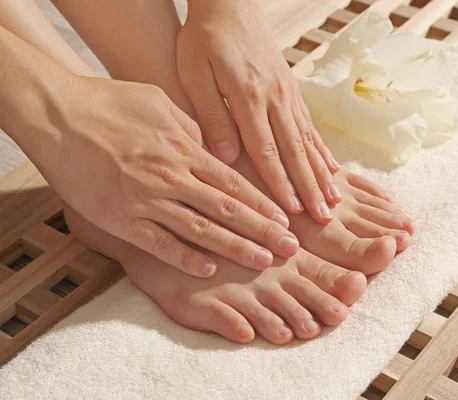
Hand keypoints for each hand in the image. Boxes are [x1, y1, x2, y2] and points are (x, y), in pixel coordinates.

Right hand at [36, 75, 300, 276]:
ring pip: (201, 229)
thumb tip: (213, 145)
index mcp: (183, 149)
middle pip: (227, 208)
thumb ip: (191, 127)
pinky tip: (209, 269)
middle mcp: (171, 176)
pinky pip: (159, 243)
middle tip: (290, 248)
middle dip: (262, 230)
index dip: (262, 203)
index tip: (286, 219)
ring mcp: (147, 199)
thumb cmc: (109, 103)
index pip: (234, 182)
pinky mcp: (122, 219)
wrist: (57, 114)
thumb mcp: (160, 103)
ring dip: (235, 247)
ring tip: (262, 261)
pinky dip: (185, 258)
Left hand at [177, 0, 341, 223]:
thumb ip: (212, 115)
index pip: (267, 151)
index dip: (280, 185)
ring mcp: (288, 95)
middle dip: (309, 189)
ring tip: (335, 201)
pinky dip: (322, 150)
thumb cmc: (204, 37)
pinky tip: (332, 168)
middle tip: (323, 219)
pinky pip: (310, 126)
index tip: (292, 212)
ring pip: (308, 142)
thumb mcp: (195, 72)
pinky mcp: (292, 90)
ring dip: (321, 174)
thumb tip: (226, 156)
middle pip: (295, 152)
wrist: (230, 2)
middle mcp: (276, 99)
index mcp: (249, 97)